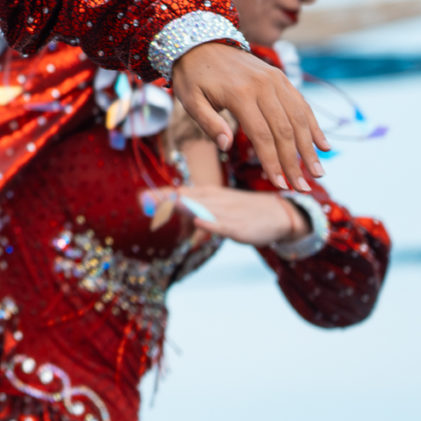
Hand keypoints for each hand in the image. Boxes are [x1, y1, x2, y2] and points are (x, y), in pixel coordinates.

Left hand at [144, 185, 308, 247]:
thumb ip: (193, 204)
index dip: (161, 195)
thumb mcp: (216, 204)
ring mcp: (228, 213)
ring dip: (184, 208)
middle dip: (165, 200)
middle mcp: (215, 200)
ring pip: (203, 209)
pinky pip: (224, 225)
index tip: (140, 196)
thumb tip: (168, 203)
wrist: (279, 213)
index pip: (181, 193)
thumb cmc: (243, 209)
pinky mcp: (240, 227)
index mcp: (208, 195)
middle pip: (187, 199)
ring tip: (166, 205)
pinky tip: (199, 221)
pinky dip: (212, 223)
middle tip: (143, 199)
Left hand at [169, 42, 328, 190]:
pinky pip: (301, 104)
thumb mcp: (190, 100)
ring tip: (318, 174)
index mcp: (240, 93)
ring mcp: (275, 80)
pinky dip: (314, 125)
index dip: (272, 162)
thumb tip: (226, 146)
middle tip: (302, 188)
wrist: (200, 41)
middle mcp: (263, 86)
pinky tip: (323, 146)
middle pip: (284, 130)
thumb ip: (209, 123)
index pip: (262, 135)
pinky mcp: (280, 77)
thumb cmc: (192, 76)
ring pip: (298, 118)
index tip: (280, 185)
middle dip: (295, 162)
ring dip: (310, 148)